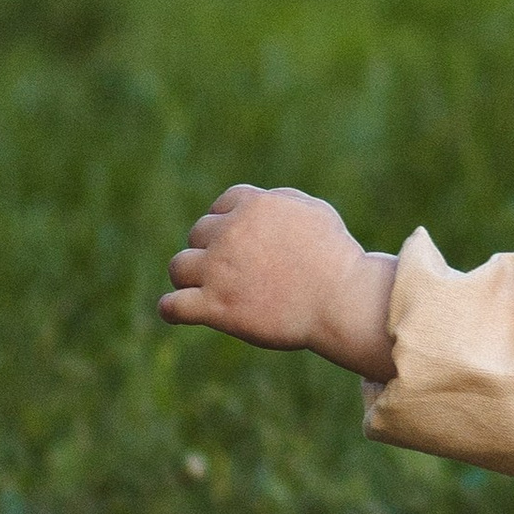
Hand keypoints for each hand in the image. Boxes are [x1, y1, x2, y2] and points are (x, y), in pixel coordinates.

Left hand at [158, 186, 398, 376]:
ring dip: (188, 276)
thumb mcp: (313, 211)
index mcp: (252, 205)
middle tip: (230, 272)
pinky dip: (172, 309)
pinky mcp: (216, 306)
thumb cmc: (335, 257)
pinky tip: (178, 311)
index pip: (221, 207)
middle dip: (211, 250)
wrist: (341, 300)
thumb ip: (280, 201)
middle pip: (198, 235)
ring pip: (178, 267)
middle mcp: (229, 233)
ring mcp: (218, 270)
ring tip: (202, 290)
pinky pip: (173, 306)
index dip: (226, 223)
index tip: (237, 243)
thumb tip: (260, 203)